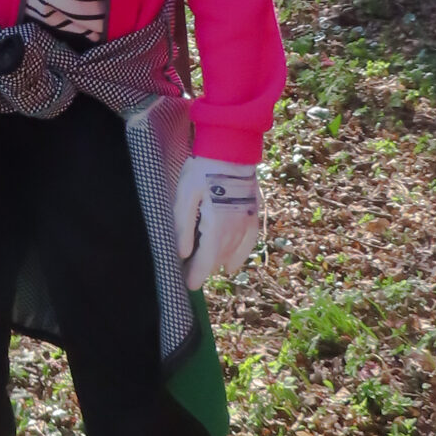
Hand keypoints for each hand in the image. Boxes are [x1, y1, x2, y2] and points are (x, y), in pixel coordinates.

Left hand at [173, 156, 262, 290]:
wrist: (231, 149)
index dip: (196, 275)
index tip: (188, 286)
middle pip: (218, 259)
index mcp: (217, 227)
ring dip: (218, 261)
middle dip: (203, 267)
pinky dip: (240, 255)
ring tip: (203, 265)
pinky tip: (231, 264)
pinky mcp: (253, 214)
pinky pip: (248, 243)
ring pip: (232, 253)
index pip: (206, 261)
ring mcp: (247, 223)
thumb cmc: (202, 170)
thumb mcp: (184, 196)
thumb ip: (183, 227)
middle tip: (187, 271)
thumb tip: (182, 254)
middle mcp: (235, 230)